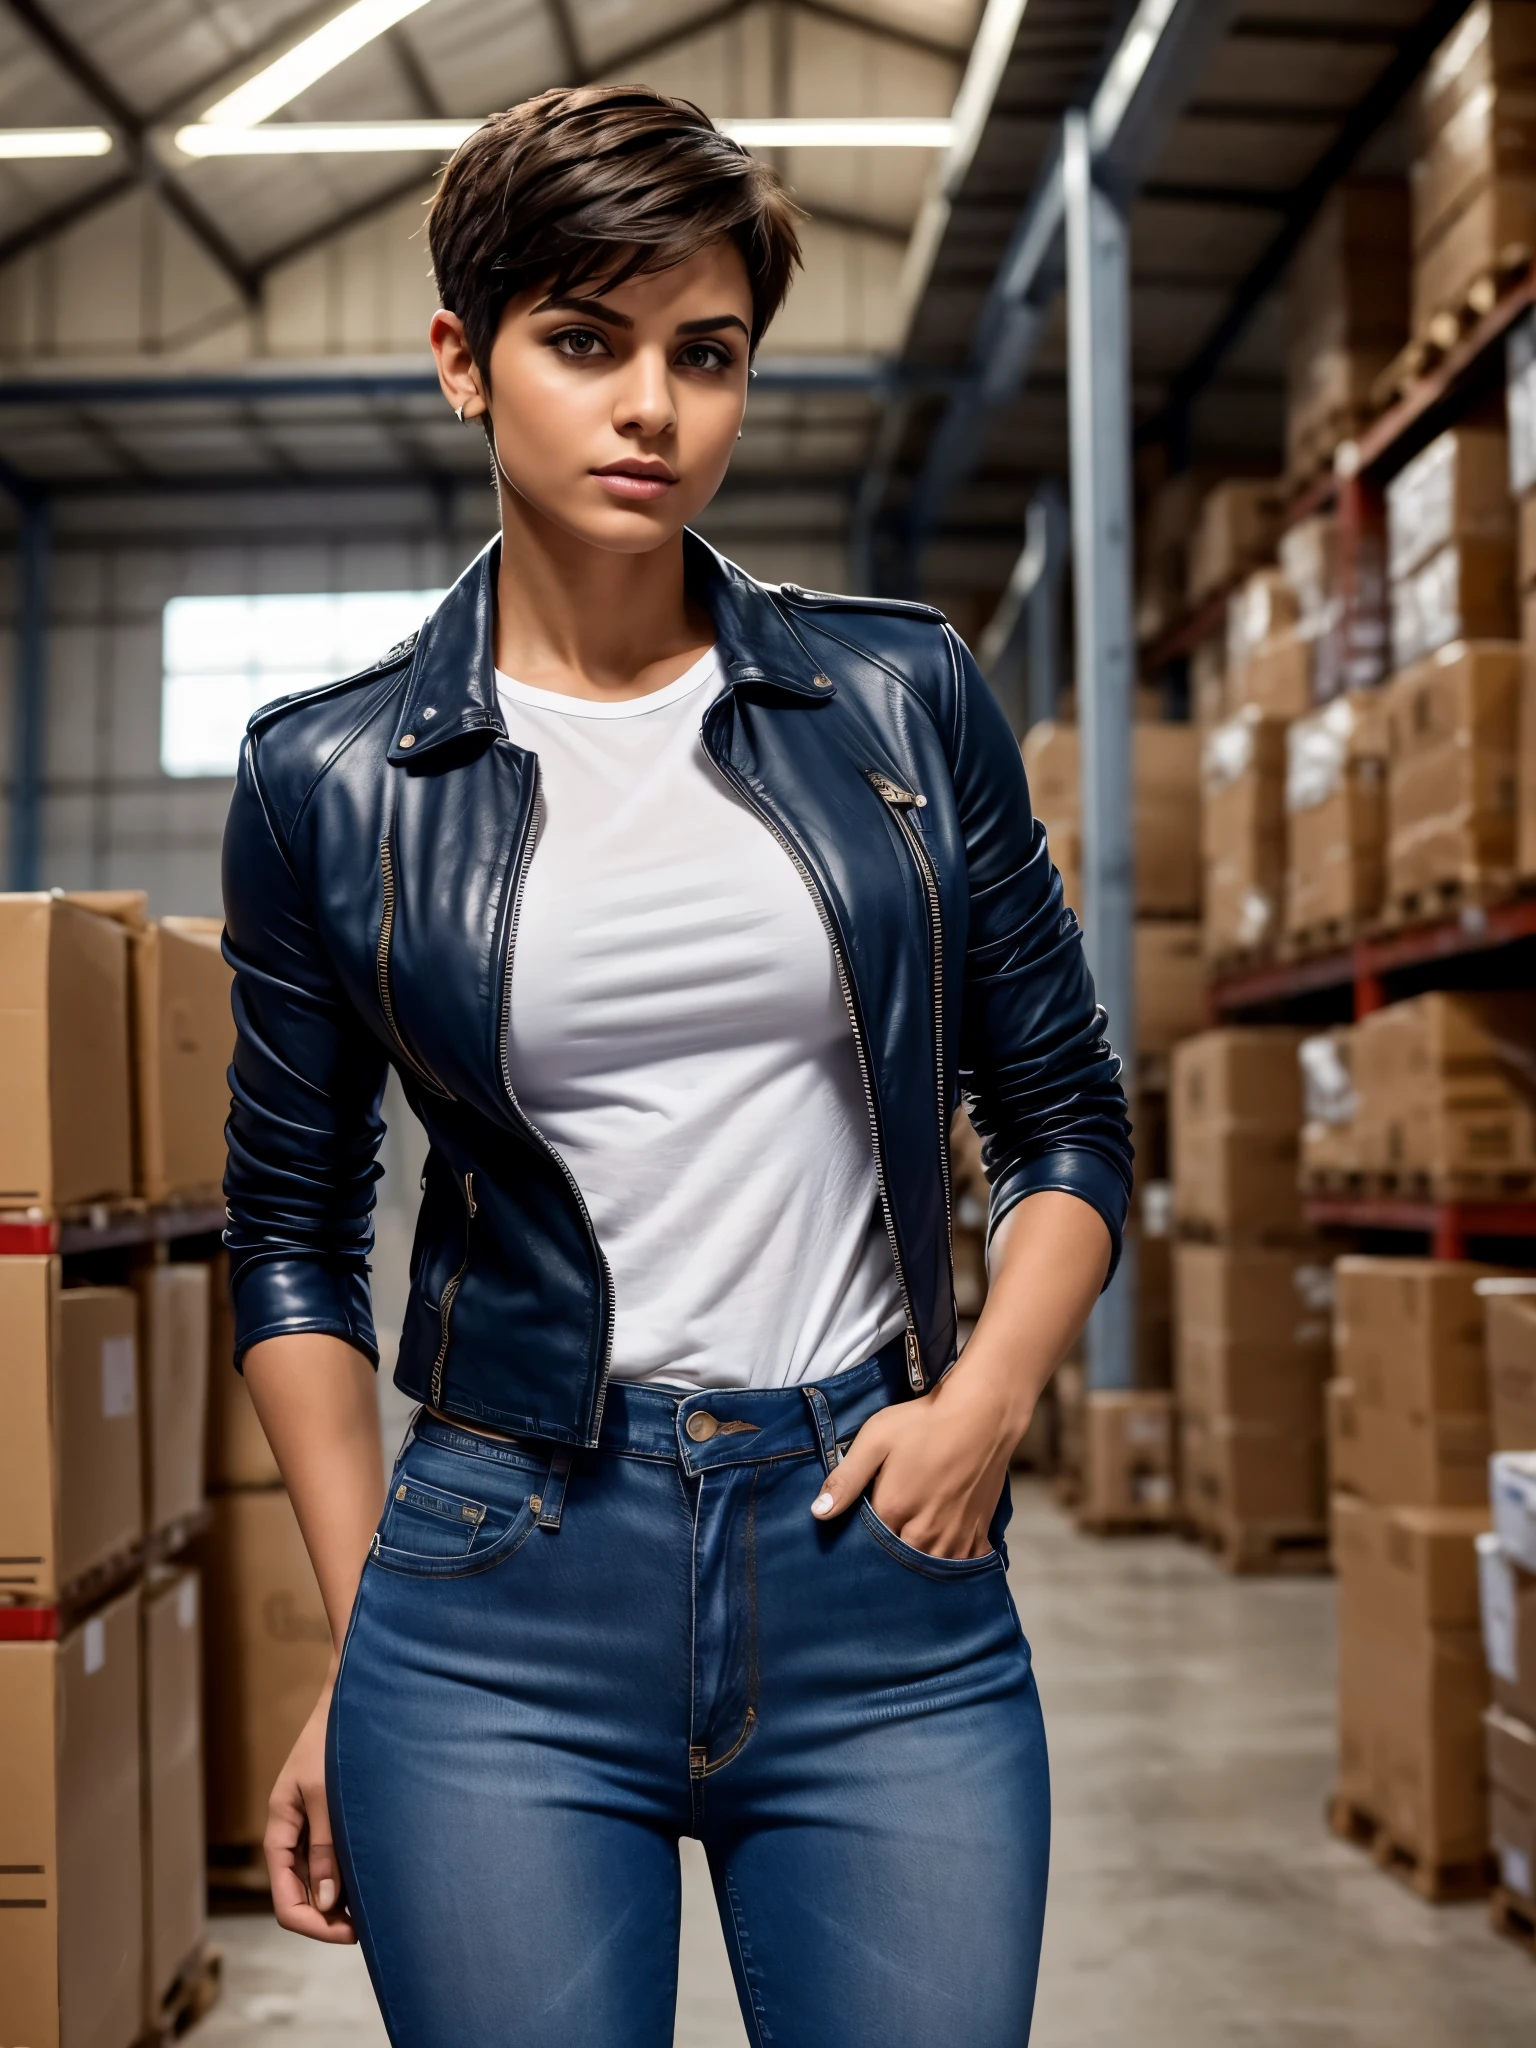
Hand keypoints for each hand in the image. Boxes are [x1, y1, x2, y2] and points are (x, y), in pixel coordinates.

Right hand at [265, 1678, 355, 1942]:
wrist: (350, 1696)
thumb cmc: (335, 1738)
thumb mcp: (327, 1794)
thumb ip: (325, 1848)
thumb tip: (326, 1904)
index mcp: (279, 1826)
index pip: (284, 1900)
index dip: (314, 1924)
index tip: (351, 1933)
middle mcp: (289, 1830)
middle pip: (298, 1895)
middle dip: (328, 1917)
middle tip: (368, 1924)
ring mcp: (307, 1822)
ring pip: (314, 1880)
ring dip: (338, 1898)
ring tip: (373, 1904)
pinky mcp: (326, 1813)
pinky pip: (328, 1858)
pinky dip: (344, 1875)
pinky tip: (370, 1877)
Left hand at [809, 1362, 1024, 1559]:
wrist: (982, 1414)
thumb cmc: (925, 1422)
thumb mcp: (876, 1439)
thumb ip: (846, 1479)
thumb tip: (818, 1514)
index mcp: (894, 1510)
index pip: (867, 1544)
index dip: (861, 1539)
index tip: (859, 1530)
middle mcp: (924, 1532)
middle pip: (897, 1561)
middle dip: (888, 1556)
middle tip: (887, 1536)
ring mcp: (954, 1536)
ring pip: (929, 1567)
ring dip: (918, 1563)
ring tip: (911, 1544)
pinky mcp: (979, 1532)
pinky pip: (962, 1566)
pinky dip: (952, 1564)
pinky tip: (943, 1549)